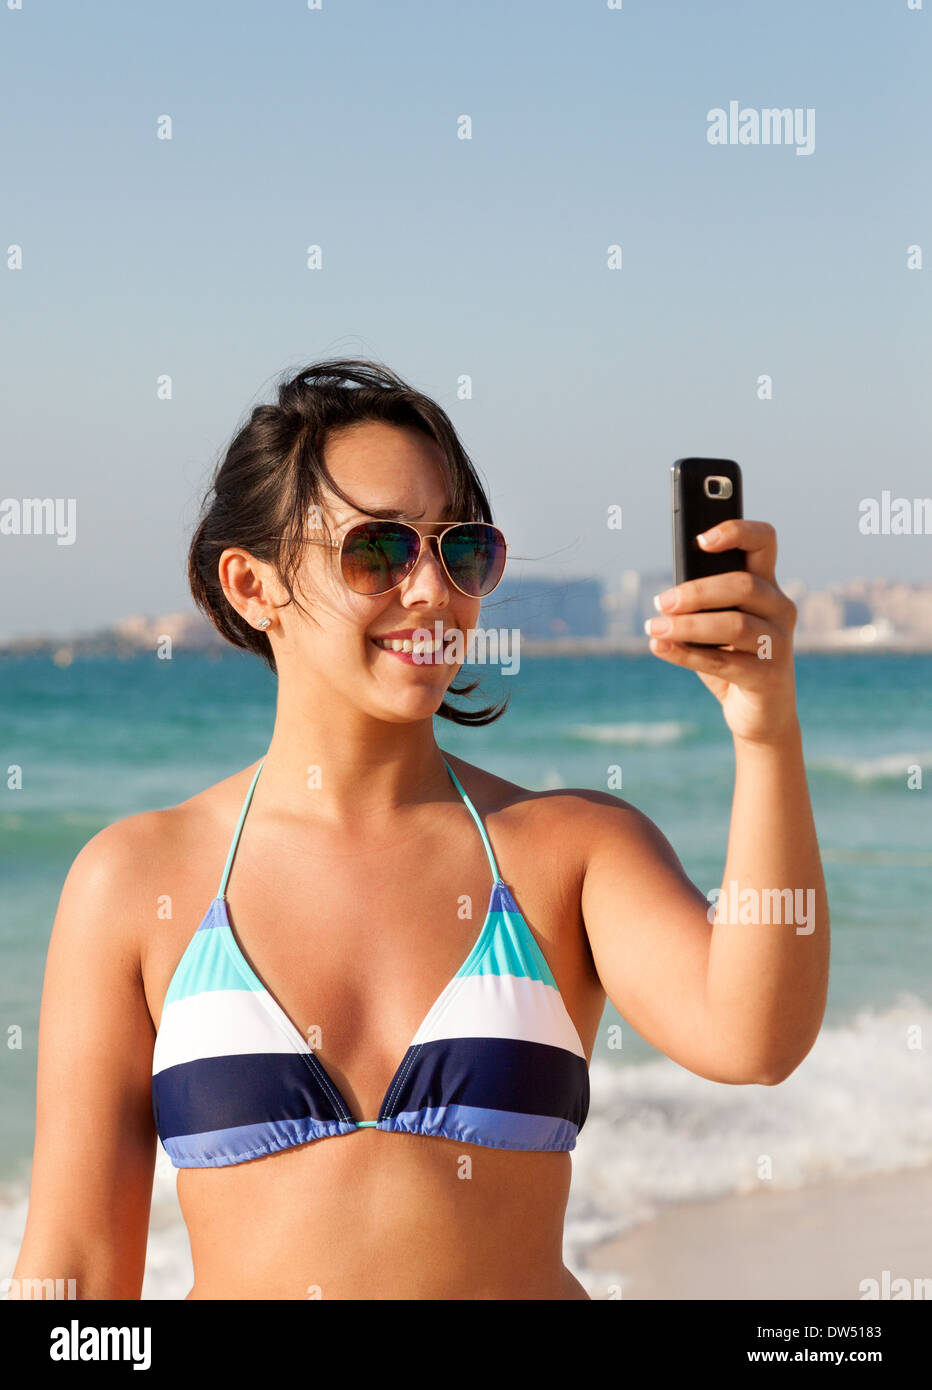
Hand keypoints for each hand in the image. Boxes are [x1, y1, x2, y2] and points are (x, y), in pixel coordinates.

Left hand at [644, 519, 798, 744]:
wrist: (759, 713)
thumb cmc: (733, 658)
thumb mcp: (717, 626)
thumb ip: (702, 606)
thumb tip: (666, 598)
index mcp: (767, 586)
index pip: (764, 541)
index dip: (737, 532)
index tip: (701, 540)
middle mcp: (780, 609)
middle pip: (743, 585)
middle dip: (696, 592)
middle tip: (661, 602)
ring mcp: (779, 643)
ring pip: (734, 624)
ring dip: (687, 625)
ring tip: (653, 628)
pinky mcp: (769, 677)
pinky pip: (724, 662)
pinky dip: (687, 654)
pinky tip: (660, 647)